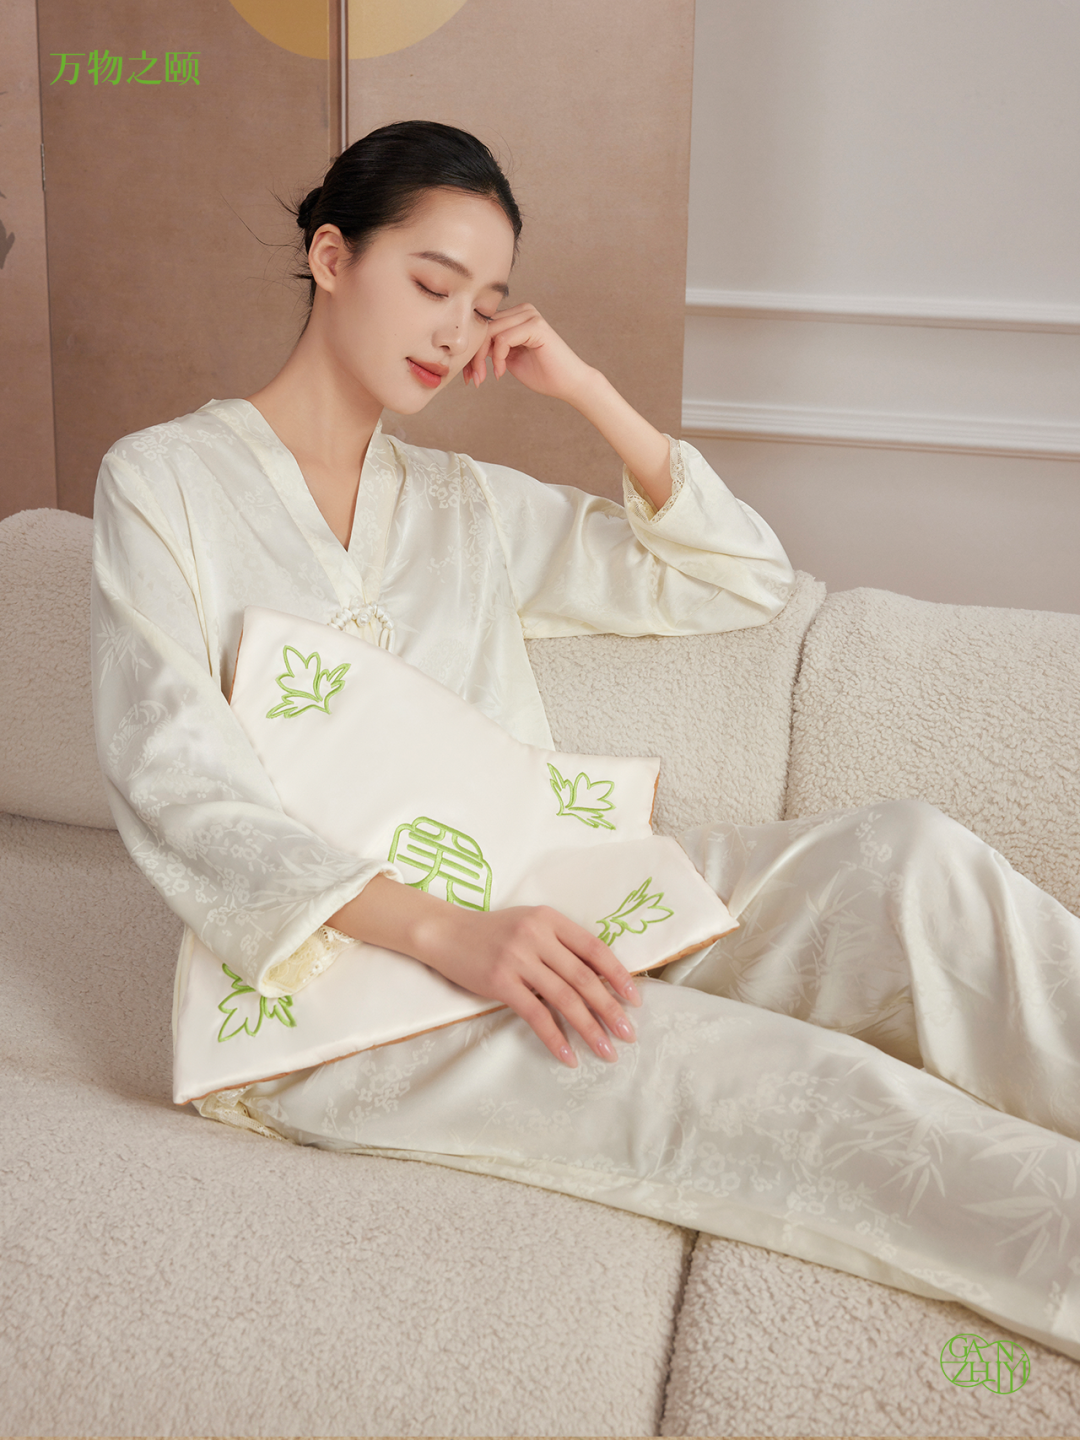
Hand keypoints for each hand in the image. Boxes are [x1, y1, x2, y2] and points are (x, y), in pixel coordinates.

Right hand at [416, 902, 642, 1066]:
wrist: (446, 932)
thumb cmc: (492, 932)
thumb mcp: (530, 925)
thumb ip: (560, 945)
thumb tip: (598, 980)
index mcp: (550, 919)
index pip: (594, 948)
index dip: (618, 975)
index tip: (634, 999)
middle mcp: (537, 936)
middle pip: (584, 977)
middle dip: (611, 1009)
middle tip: (629, 1033)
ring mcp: (518, 959)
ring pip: (565, 999)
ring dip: (590, 1029)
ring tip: (607, 1051)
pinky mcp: (500, 982)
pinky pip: (536, 1015)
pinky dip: (555, 1038)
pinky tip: (569, 1056)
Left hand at [460, 301, 672, 509]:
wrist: (569, 384)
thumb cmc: (543, 374)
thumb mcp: (509, 359)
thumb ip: (492, 348)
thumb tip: (468, 348)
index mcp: (516, 316)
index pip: (483, 327)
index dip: (472, 350)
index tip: (468, 375)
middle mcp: (523, 311)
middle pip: (483, 328)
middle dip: (473, 356)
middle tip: (473, 379)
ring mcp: (530, 315)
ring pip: (490, 332)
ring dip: (481, 359)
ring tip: (485, 378)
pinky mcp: (535, 325)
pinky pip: (503, 338)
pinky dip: (497, 357)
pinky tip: (501, 372)